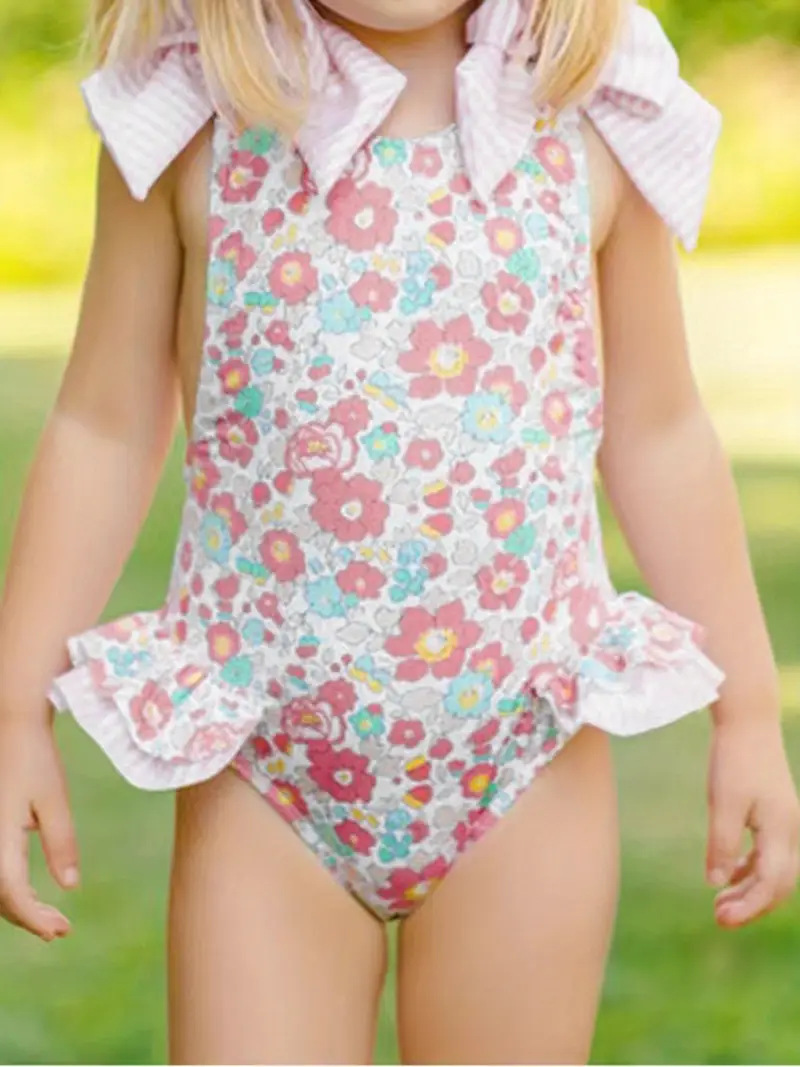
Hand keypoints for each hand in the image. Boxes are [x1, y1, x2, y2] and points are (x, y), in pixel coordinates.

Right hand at [0, 713, 78, 939]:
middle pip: (0, 898)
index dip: (35, 918)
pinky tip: (33, 897)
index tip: (62, 931)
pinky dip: (11, 889)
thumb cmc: (35, 759)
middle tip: (62, 930)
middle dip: (28, 918)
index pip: (12, 894)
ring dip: (19, 907)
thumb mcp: (55, 800)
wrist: (13, 727)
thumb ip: (62, 844)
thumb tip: (70, 887)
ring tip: (52, 920)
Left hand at [706, 718, 799, 926]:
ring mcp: (785, 821)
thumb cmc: (734, 759)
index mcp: (782, 830)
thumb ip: (722, 845)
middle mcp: (791, 830)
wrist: (748, 721)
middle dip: (752, 904)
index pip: (771, 883)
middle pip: (779, 883)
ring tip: (721, 903)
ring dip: (750, 888)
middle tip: (719, 918)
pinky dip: (751, 868)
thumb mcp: (723, 803)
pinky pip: (769, 852)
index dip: (749, 907)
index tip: (720, 920)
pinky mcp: (775, 812)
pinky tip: (729, 875)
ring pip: (775, 869)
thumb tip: (716, 884)